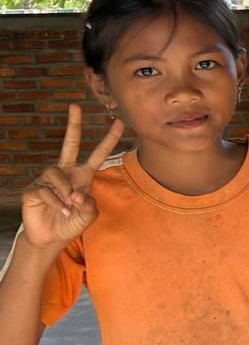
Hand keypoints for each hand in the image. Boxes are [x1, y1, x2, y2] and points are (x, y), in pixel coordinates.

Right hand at [20, 106, 123, 249]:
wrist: (51, 238)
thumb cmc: (72, 223)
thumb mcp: (88, 215)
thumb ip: (89, 205)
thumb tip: (76, 194)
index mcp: (83, 176)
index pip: (97, 154)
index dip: (109, 140)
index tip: (120, 122)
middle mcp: (65, 173)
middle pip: (69, 144)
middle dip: (73, 124)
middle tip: (75, 106)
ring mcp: (47, 180)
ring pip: (56, 173)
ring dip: (65, 191)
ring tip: (69, 206)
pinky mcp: (33, 190)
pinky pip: (46, 190)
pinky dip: (56, 203)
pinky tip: (60, 211)